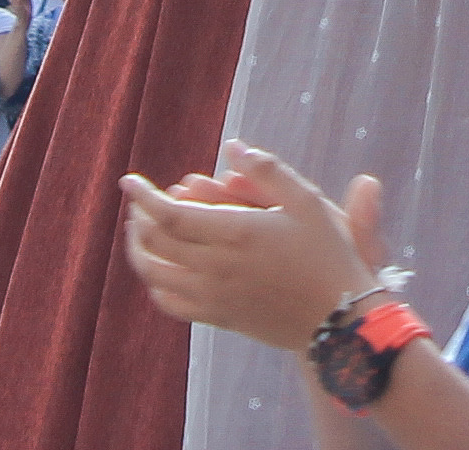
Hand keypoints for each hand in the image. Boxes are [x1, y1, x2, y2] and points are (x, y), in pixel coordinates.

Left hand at [120, 138, 387, 353]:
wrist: (340, 322)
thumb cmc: (328, 255)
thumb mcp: (307, 202)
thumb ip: (267, 170)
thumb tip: (231, 147)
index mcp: (238, 234)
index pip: (171, 216)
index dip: (144, 198)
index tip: (128, 181)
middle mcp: (218, 268)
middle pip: (155, 243)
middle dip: (139, 218)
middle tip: (140, 201)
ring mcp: (214, 297)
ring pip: (155, 274)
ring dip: (139, 249)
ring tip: (141, 230)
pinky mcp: (218, 319)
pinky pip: (169, 302)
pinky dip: (155, 281)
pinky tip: (160, 267)